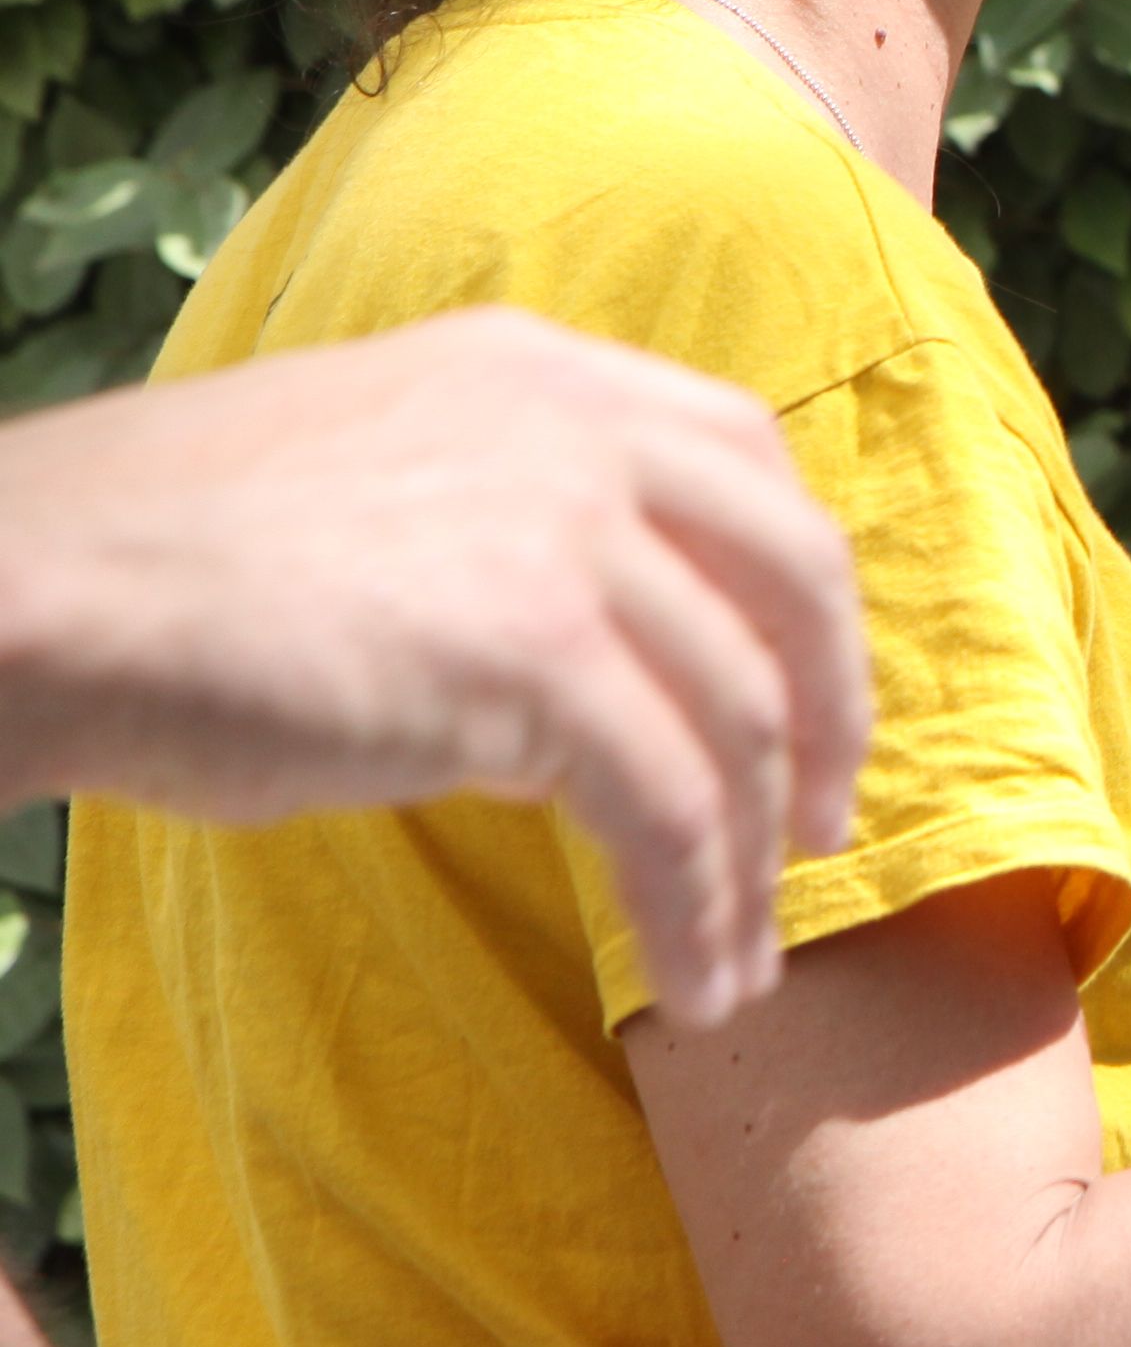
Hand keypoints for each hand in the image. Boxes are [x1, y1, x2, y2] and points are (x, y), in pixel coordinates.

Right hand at [0, 308, 870, 1028]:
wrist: (36, 590)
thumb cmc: (167, 562)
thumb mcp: (380, 476)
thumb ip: (510, 524)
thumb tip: (598, 669)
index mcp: (544, 372)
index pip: (748, 460)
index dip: (798, 587)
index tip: (806, 689)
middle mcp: (580, 432)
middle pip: (795, 575)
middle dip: (834, 715)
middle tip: (824, 831)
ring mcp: (566, 537)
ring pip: (738, 716)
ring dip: (753, 859)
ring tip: (743, 959)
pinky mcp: (533, 655)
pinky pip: (671, 804)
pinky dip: (697, 905)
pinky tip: (696, 975)